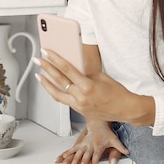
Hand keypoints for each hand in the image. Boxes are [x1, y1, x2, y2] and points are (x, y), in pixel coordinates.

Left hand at [34, 49, 154, 125]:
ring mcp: (79, 106)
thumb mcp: (101, 77)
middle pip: (58, 80)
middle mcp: (81, 97)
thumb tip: (73, 70)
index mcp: (87, 86)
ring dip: (45, 84)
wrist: (126, 109)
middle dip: (46, 68)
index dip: (55, 59)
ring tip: (39, 75)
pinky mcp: (79, 111)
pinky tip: (51, 86)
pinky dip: (55, 92)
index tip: (47, 52)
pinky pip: (63, 100)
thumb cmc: (118, 93)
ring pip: (56, 94)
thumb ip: (85, 74)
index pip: (67, 69)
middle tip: (37, 60)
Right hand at [57, 121, 128, 163]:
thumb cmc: (106, 133)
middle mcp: (90, 146)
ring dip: (70, 161)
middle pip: (84, 157)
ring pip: (76, 154)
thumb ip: (120, 148)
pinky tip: (59, 160)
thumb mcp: (115, 140)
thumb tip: (126, 152)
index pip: (97, 155)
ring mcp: (83, 145)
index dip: (95, 161)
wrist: (98, 122)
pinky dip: (65, 155)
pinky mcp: (79, 144)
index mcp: (98, 146)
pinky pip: (71, 150)